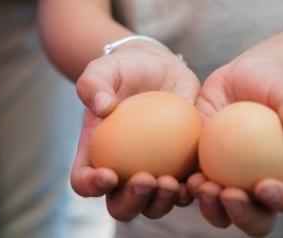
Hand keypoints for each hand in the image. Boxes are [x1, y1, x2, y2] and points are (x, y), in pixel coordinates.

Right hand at [71, 40, 199, 220]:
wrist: (157, 68)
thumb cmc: (124, 70)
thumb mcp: (104, 69)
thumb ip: (93, 84)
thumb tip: (101, 107)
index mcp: (97, 154)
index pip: (84, 181)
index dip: (91, 186)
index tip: (109, 174)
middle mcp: (122, 169)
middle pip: (121, 203)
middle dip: (132, 201)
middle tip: (146, 179)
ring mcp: (152, 170)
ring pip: (154, 203)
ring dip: (162, 201)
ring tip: (172, 182)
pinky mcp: (179, 164)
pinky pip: (184, 186)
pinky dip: (191, 189)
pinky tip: (199, 178)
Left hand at [187, 56, 282, 236]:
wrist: (240, 80)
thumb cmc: (269, 85)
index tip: (263, 185)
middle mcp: (259, 185)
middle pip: (257, 219)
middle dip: (242, 215)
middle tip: (227, 193)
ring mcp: (230, 182)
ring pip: (222, 211)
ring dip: (210, 206)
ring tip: (199, 184)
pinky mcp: (204, 171)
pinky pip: (195, 188)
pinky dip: (185, 189)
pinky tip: (174, 177)